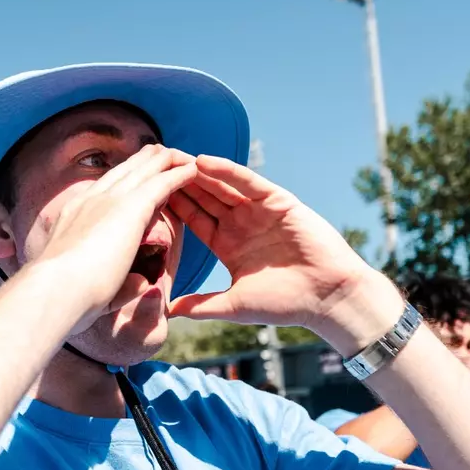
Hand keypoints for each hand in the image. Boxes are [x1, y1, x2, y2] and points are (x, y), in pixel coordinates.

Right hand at [27, 145, 199, 323]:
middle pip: (123, 172)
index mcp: (74, 216)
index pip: (103, 191)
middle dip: (144, 163)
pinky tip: (192, 169)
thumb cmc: (66, 297)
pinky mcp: (130, 208)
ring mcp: (109, 201)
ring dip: (163, 162)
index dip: (122, 183)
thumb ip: (120, 282)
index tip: (135, 179)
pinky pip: (161, 182)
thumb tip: (142, 283)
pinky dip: (178, 174)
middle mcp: (90, 200)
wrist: (54, 291)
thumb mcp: (89, 282)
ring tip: (180, 156)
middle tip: (160, 154)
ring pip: (143, 170)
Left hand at [164, 154, 373, 333]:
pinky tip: (204, 161)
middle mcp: (241, 223)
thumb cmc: (286, 304)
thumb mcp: (234, 304)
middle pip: (204, 197)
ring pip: (222, 185)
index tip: (143, 197)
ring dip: (197, 172)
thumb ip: (201, 305)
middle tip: (150, 166)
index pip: (194, 220)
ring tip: (170, 158)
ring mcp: (259, 211)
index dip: (171, 208)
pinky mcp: (278, 201)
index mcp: (228, 244)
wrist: (327, 298)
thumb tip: (167, 312)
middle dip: (179, 182)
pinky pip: (248, 182)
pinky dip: (228, 171)